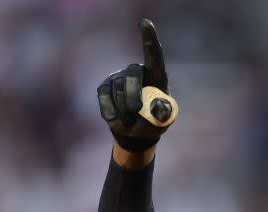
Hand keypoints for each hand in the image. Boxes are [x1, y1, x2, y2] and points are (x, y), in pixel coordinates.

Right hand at [97, 18, 176, 152]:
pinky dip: (111, 111)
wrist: (135, 134)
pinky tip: (116, 118)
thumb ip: (163, 113)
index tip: (145, 22)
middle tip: (135, 112)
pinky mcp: (104, 87)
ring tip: (131, 123)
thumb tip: (159, 107)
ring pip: (117, 89)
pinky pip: (104, 97)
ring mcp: (118, 78)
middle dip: (133, 95)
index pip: (154, 55)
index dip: (149, 38)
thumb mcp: (163, 120)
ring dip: (124, 111)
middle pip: (132, 75)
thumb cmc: (153, 123)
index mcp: (157, 76)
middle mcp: (137, 72)